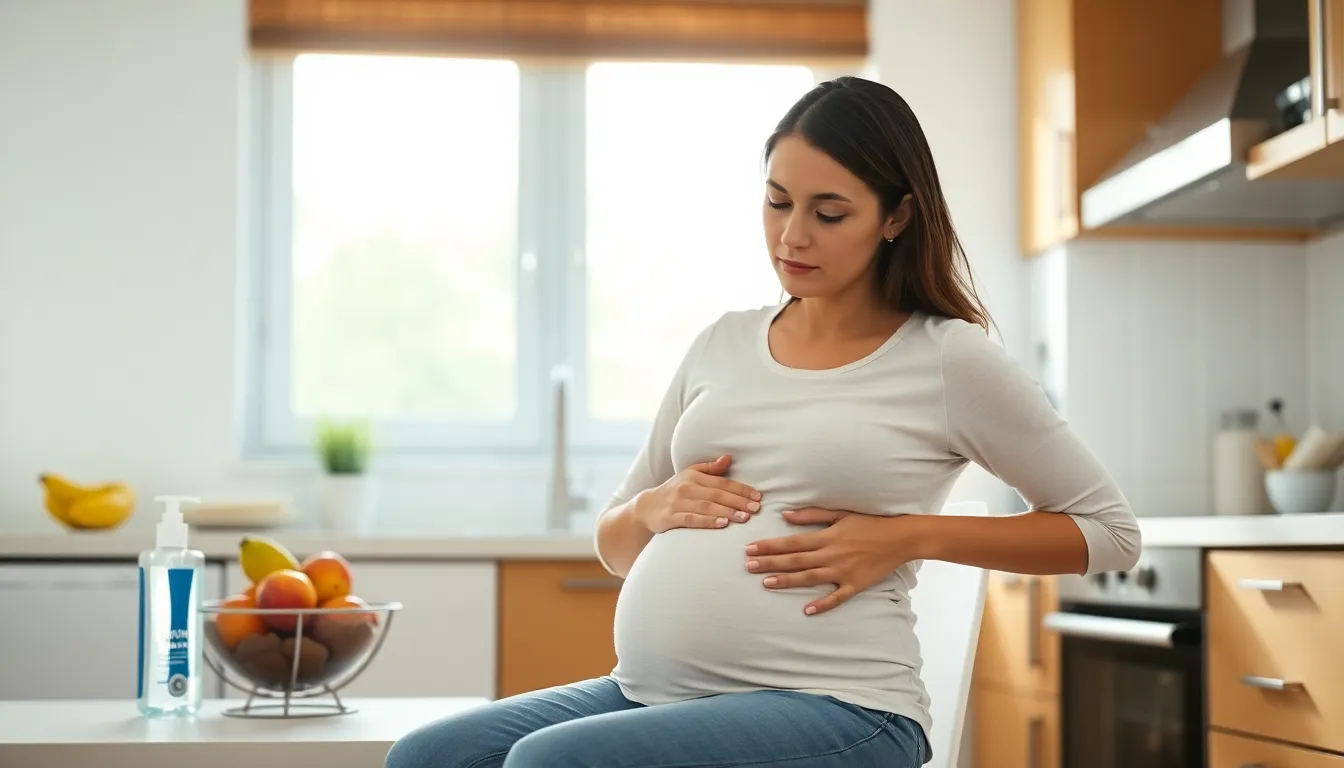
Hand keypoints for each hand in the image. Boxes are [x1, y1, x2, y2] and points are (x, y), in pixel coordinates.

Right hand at [634, 454, 761, 533]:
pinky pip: (692, 519)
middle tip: (756, 509)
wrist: (647, 507)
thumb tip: (729, 457)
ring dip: (727, 512)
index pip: (722, 482)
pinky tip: (722, 524)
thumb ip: (710, 468)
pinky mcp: (671, 517)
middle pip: (717, 494)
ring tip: (744, 517)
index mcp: (694, 476)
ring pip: (707, 506)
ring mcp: (678, 502)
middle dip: (738, 501)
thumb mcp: (690, 474)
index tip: (758, 496)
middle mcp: (686, 487)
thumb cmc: (674, 490)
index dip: (741, 489)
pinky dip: (708, 521)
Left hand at [744, 508, 916, 614]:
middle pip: (796, 560)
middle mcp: (832, 554)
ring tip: (766, 584)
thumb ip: (812, 515)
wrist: (900, 538)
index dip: (770, 546)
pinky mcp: (856, 584)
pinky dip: (822, 604)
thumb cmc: (869, 523)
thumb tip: (785, 515)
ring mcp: (843, 571)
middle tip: (748, 567)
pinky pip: (837, 597)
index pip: (792, 542)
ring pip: (810, 578)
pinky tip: (807, 610)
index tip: (751, 549)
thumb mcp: (841, 514)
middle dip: (771, 563)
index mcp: (827, 536)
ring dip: (787, 581)